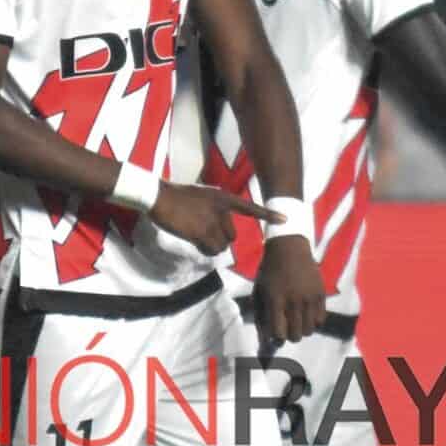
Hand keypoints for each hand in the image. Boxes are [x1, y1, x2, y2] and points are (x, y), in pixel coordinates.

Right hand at [146, 179, 273, 255]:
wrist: (159, 196)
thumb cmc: (176, 196)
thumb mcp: (201, 196)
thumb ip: (213, 208)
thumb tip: (216, 229)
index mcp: (222, 197)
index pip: (250, 207)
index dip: (268, 215)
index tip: (286, 220)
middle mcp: (221, 209)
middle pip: (232, 236)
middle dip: (220, 240)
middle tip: (204, 234)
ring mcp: (212, 221)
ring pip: (222, 245)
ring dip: (211, 247)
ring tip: (197, 237)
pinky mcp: (201, 232)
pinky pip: (211, 249)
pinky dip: (205, 249)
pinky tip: (194, 241)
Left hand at [252, 233, 326, 343]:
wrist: (289, 247)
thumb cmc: (270, 270)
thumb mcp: (259, 290)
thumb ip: (260, 315)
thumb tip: (265, 338)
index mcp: (276, 300)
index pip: (279, 333)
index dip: (277, 337)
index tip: (276, 333)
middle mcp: (294, 301)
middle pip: (296, 335)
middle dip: (290, 335)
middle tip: (288, 328)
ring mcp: (309, 298)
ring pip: (309, 330)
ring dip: (302, 329)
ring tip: (297, 321)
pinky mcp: (321, 294)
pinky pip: (321, 319)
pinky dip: (313, 321)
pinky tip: (307, 313)